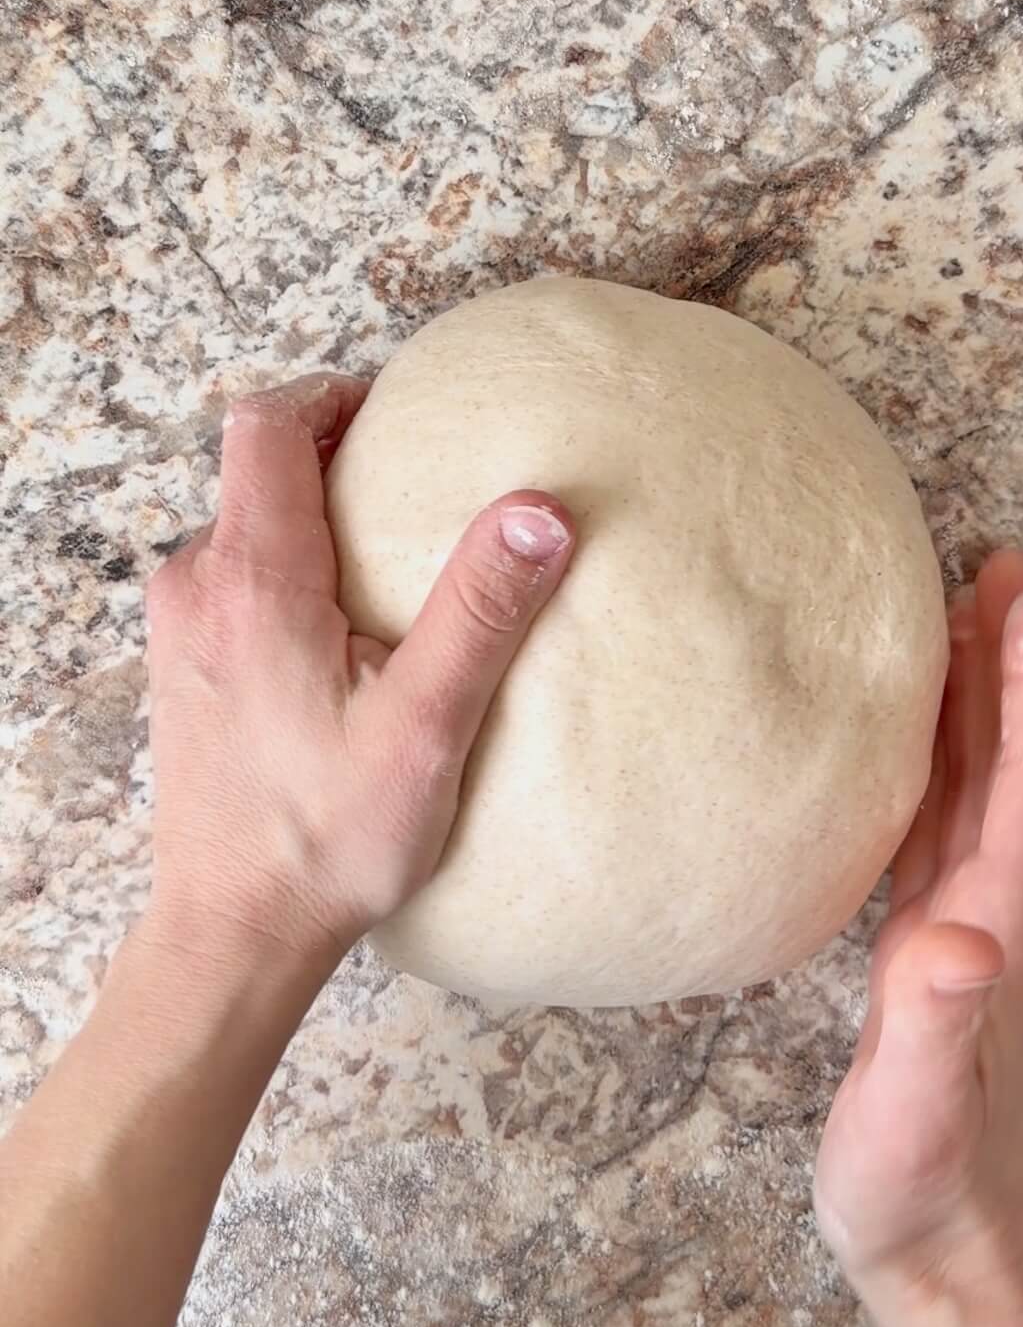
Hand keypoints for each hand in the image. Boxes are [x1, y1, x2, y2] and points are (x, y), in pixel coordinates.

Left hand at [145, 371, 574, 973]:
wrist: (234, 930)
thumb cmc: (327, 838)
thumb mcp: (425, 725)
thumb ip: (480, 610)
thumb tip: (539, 510)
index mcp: (253, 578)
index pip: (268, 425)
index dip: (331, 396)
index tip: (395, 410)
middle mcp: (197, 587)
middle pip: (258, 470)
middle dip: (334, 459)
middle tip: (413, 484)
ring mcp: (179, 630)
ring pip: (245, 527)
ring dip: (313, 521)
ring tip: (390, 562)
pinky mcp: (182, 669)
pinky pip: (232, 582)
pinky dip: (288, 573)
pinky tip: (345, 632)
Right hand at [814, 551, 1022, 1309]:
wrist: (941, 1253)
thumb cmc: (921, 1184)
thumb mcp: (919, 1109)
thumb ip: (937, 1022)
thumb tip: (957, 937)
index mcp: (1000, 927)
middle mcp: (1000, 914)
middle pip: (1011, 762)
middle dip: (1007, 663)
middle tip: (993, 569)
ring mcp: (974, 931)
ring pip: (978, 787)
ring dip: (975, 703)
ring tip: (953, 627)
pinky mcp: (938, 952)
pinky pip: (944, 829)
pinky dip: (938, 767)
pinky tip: (911, 748)